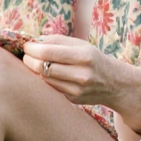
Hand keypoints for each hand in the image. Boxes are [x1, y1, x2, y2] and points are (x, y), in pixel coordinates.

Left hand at [22, 35, 140, 131]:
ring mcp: (77, 90)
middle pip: (43, 67)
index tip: (26, 46)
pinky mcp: (73, 100)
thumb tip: (34, 41)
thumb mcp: (81, 44)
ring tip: (34, 63)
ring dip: (34, 70)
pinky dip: (44, 80)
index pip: (48, 52)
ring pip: (44, 79)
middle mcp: (81, 74)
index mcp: (84, 56)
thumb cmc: (94, 59)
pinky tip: (46, 74)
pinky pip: (51, 88)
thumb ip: (57, 40)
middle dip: (29, 60)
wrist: (115, 83)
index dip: (32, 49)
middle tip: (26, 55)